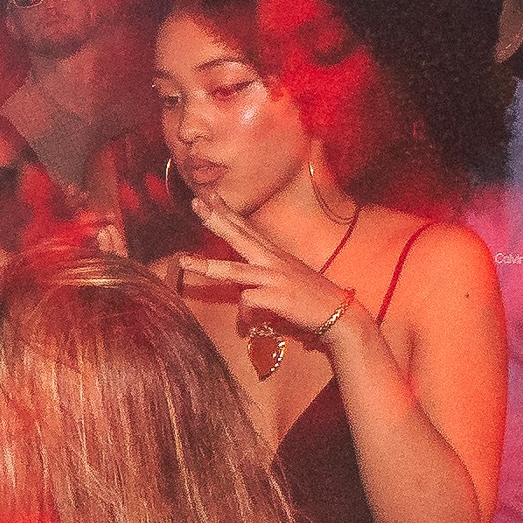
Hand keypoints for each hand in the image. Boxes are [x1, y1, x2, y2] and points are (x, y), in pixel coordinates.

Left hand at [164, 203, 357, 344]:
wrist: (339, 314)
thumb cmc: (310, 297)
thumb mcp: (285, 278)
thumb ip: (261, 275)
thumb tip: (243, 287)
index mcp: (274, 255)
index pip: (247, 228)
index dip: (227, 212)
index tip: (209, 196)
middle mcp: (273, 261)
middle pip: (239, 237)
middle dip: (216, 220)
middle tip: (195, 203)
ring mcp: (275, 278)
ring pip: (235, 271)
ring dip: (208, 266)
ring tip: (183, 262)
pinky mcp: (278, 298)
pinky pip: (249, 303)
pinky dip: (243, 315)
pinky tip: (246, 326)